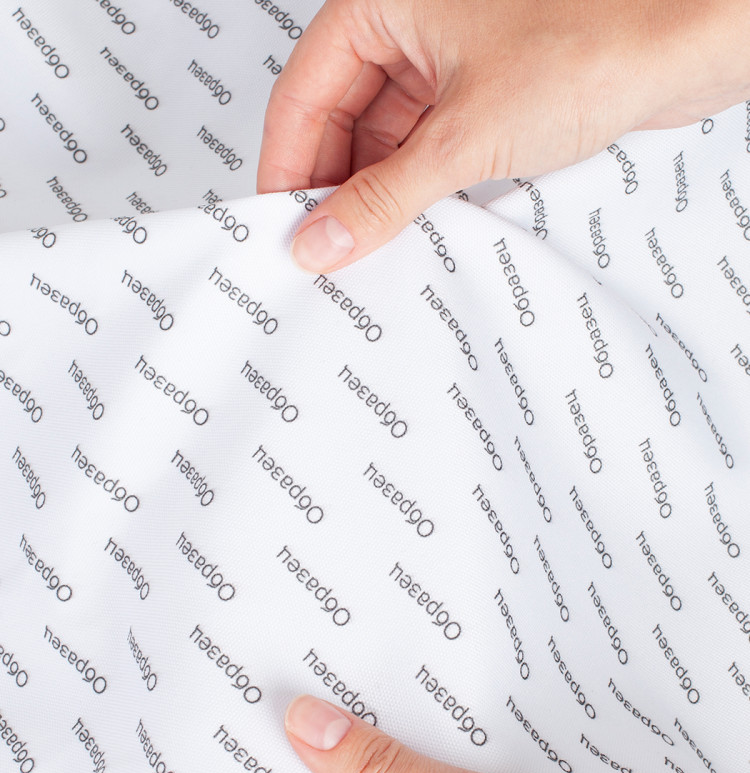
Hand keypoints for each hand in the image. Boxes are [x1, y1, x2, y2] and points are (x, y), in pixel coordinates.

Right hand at [257, 0, 749, 272]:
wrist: (690, 42)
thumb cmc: (598, 41)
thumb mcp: (465, 136)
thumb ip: (384, 196)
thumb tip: (322, 238)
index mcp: (385, 2)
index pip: (304, 92)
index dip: (287, 165)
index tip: (282, 227)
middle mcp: (412, 25)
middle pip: (340, 117)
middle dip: (332, 185)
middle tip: (324, 250)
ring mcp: (449, 59)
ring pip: (385, 136)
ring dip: (376, 192)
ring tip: (367, 248)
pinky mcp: (484, 92)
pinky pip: (427, 145)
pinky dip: (416, 187)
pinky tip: (410, 228)